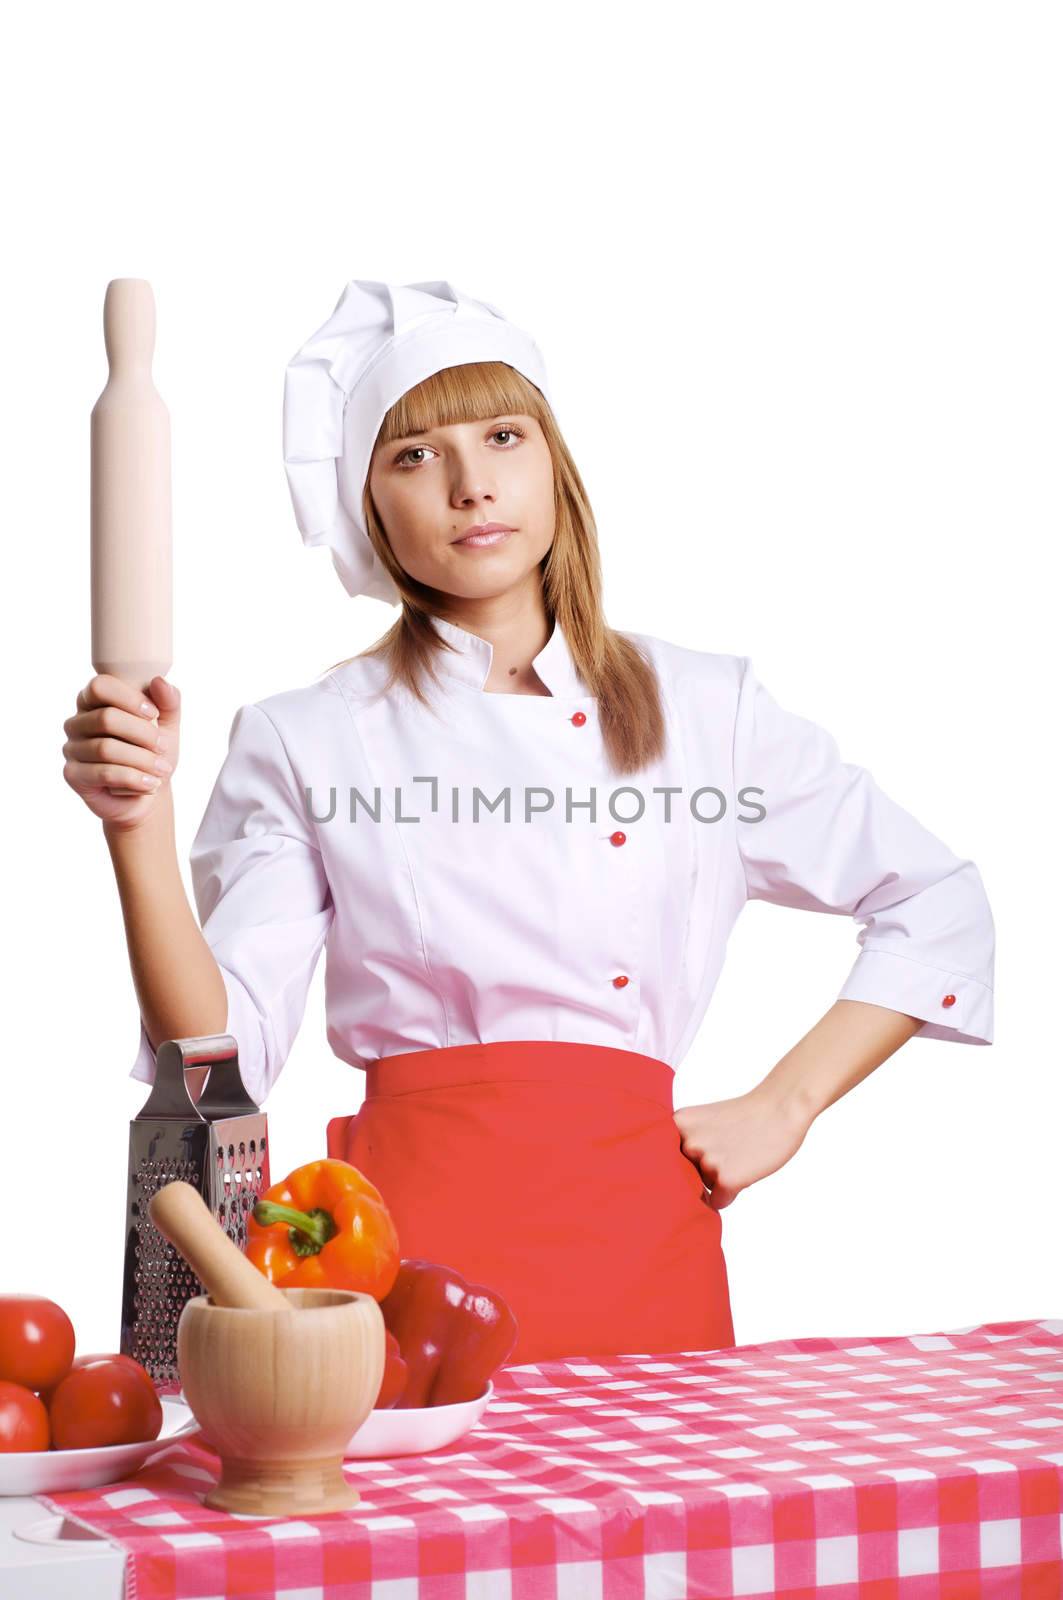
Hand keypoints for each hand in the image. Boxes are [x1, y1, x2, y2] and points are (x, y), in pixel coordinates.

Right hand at [62, 674, 180, 829]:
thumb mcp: (167, 725)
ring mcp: (71, 748)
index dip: (129, 698)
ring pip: (106, 748)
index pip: (100, 686)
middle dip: (142, 733)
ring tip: (163, 769)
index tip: (153, 714)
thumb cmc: (153, 752)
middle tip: (164, 747)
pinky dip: (134, 778)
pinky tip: (152, 784)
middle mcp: (76, 722)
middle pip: (106, 718)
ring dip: (142, 759)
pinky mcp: (73, 775)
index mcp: (93, 701)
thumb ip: (168, 702)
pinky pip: (104, 773)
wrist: (148, 791)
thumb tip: (159, 681)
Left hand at [673, 1086, 811, 1210]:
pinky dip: (729, 1195)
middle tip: (729, 1148)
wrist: (780, 1108)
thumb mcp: (702, 1121)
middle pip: (686, 1175)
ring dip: (719, 1179)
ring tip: (739, 1155)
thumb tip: (673, 1188)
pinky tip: (743, 1173)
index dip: (688, 1157)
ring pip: (704, 1187)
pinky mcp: (727, 1179)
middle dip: (704, 1169)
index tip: (706, 1146)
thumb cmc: (743, 1116)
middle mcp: (687, 1143)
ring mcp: (707, 1161)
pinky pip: (718, 1202)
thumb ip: (684, 1144)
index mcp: (677, 1124)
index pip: (669, 1158)